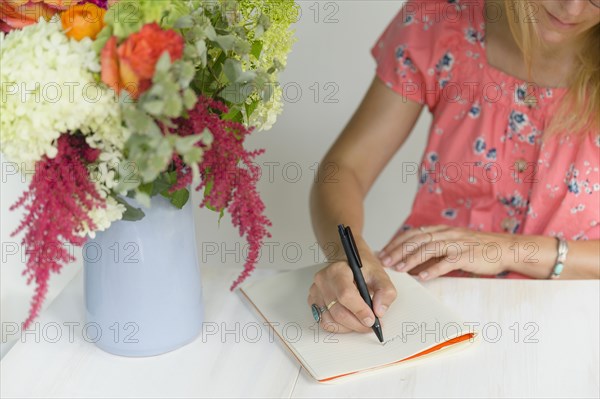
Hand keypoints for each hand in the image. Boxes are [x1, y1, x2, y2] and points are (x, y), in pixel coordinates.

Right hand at [307, 246, 396, 333]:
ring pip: (330, 320)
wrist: (348, 263)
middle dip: (357, 323)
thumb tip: (379, 311)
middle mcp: (323, 280)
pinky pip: (324, 321)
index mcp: (338, 271)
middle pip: (338, 311)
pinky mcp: (313, 301)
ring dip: (348, 327)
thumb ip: (385, 292)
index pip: (345, 295)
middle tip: (370, 325)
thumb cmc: (362, 269)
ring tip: (360, 322)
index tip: (372, 319)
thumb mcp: (380, 275)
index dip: (359, 310)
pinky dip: (339, 326)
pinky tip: (349, 320)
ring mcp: (316, 292)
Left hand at [377, 225, 508, 279]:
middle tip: (385, 261)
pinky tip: (422, 277)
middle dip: (398, 251)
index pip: (413, 234)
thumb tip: (411, 263)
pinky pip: (447, 262)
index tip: (383, 252)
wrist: (505, 248)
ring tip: (399, 269)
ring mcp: (457, 243)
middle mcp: (447, 233)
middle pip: (417, 240)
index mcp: (441, 230)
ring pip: (429, 249)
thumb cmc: (476, 250)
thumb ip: (434, 252)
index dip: (396, 242)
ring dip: (411, 259)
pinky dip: (434, 269)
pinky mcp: (467, 255)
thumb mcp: (452, 246)